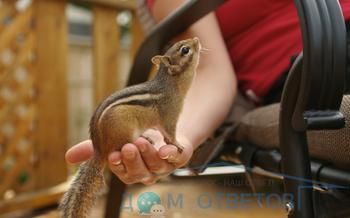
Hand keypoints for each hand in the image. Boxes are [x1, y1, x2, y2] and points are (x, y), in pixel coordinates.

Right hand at [65, 131, 192, 184]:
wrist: (165, 122)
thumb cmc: (138, 133)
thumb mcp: (115, 137)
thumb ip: (96, 147)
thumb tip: (68, 157)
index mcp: (131, 169)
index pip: (122, 172)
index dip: (118, 166)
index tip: (112, 155)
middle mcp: (147, 171)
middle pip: (139, 173)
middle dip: (133, 161)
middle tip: (128, 146)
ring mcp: (165, 165)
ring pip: (157, 166)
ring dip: (148, 155)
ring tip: (141, 140)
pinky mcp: (179, 157)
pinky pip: (177, 158)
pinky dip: (172, 153)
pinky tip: (166, 148)